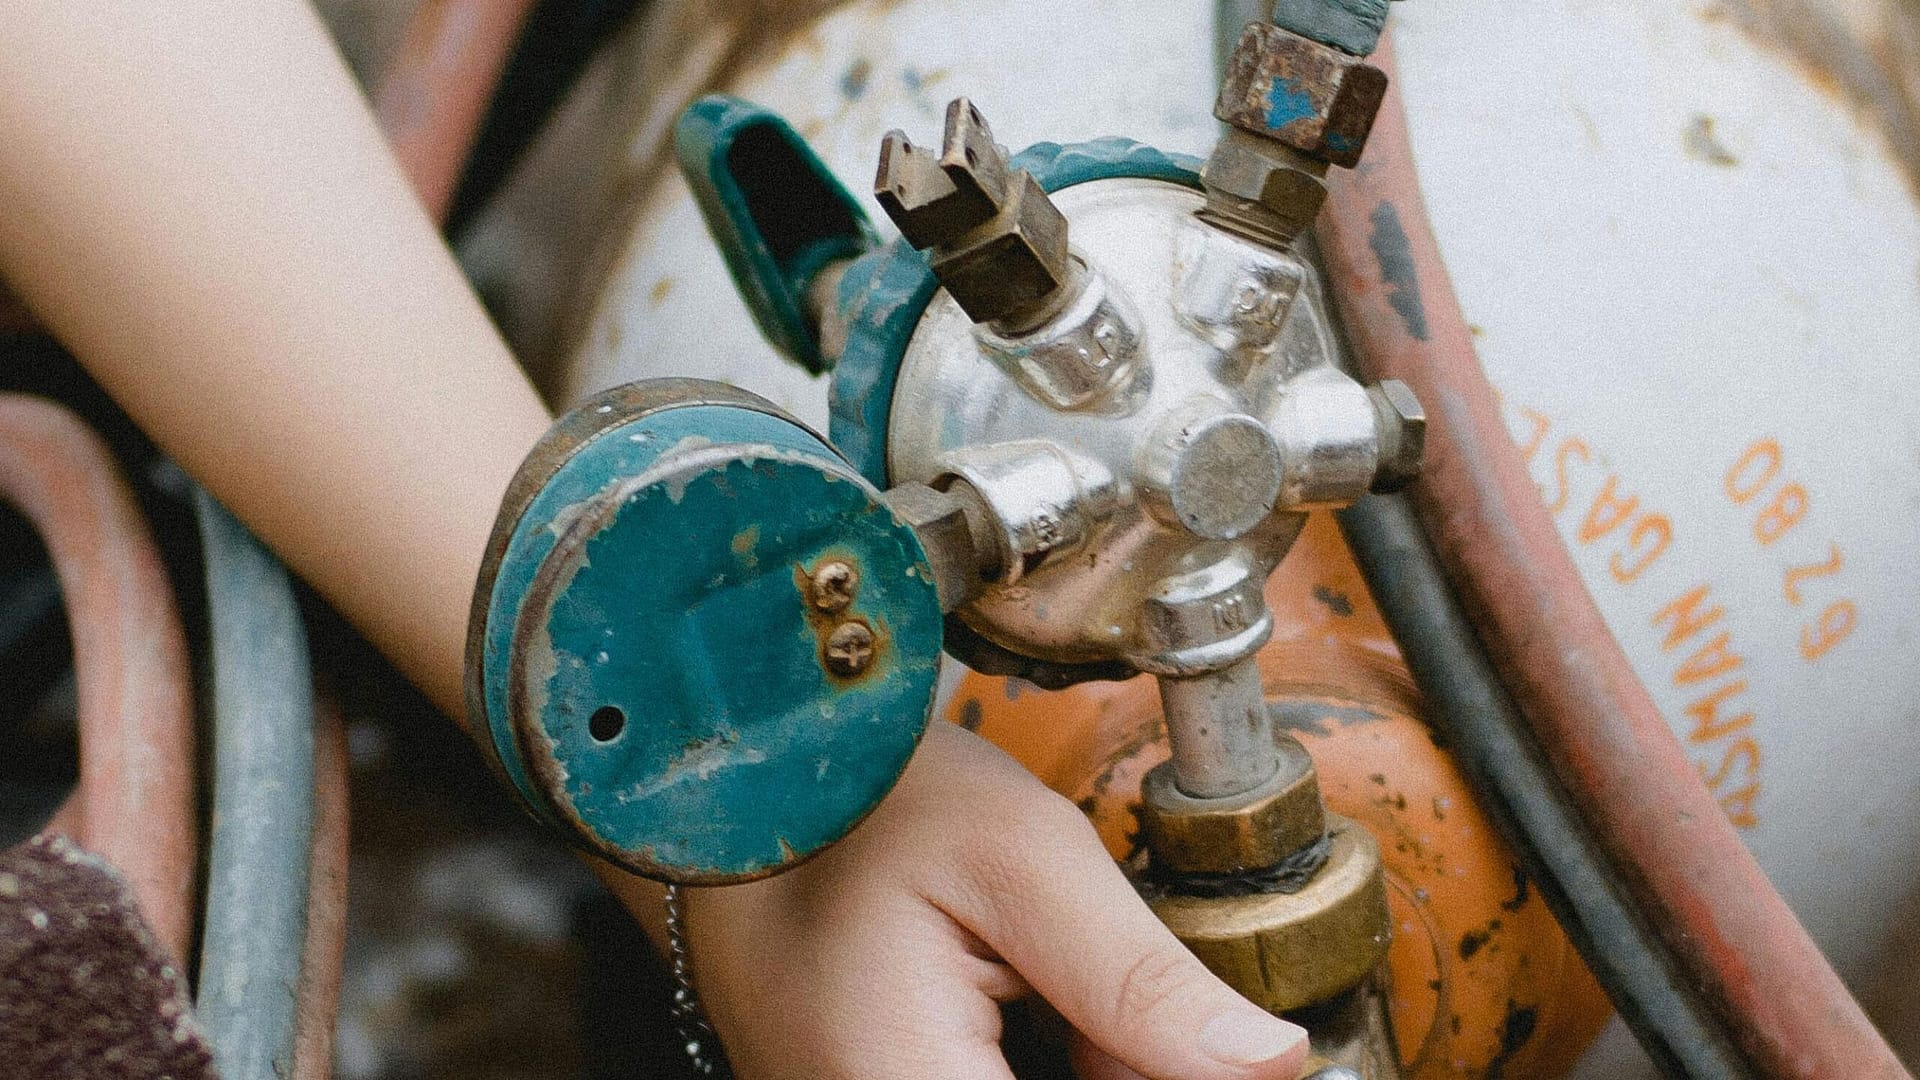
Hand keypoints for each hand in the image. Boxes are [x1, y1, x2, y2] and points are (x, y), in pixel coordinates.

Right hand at [683, 721, 1308, 1078]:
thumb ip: (1143, 979)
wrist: (749, 776)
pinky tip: (1049, 1000)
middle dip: (1129, 1066)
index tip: (1196, 1041)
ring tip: (1056, 970)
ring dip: (1098, 1060)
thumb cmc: (853, 793)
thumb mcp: (1021, 856)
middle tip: (1099, 981)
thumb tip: (1270, 1064)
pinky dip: (1060, 1055)